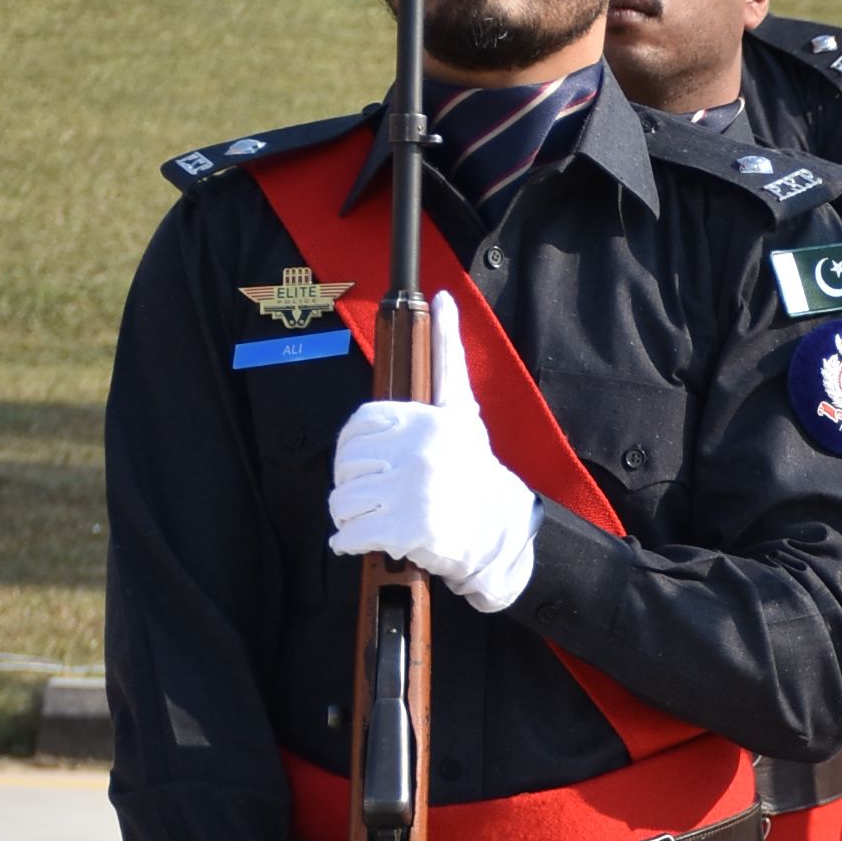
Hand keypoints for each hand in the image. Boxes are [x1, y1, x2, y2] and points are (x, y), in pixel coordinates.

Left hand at [328, 293, 539, 612]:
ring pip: (343, 500)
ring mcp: (413, 490)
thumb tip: (443, 297)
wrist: (498, 530)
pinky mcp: (406, 529)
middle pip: (346, 465)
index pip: (358, 426)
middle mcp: (420, 450)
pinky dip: (347, 543)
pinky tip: (362, 542)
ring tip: (370, 519)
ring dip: (347, 517)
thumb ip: (447, 355)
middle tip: (373, 496)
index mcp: (427, 418)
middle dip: (352, 485)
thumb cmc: (472, 468)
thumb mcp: (460, 408)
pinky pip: (350, 534)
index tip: (367, 465)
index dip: (353, 450)